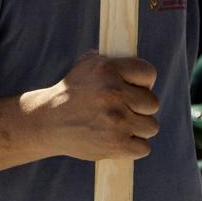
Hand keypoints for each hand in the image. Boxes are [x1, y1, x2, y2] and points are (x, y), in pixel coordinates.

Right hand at [37, 53, 159, 162]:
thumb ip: (111, 60)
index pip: (149, 73)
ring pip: (151, 126)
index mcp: (108, 69)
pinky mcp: (116, 145)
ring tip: (121, 125)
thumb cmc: (71, 93)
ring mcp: (116, 121)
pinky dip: (133, 146)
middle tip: (126, 109)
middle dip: (141, 107)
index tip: (135, 88)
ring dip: (139, 128)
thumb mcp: (85, 66)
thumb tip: (130, 53)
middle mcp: (113, 93)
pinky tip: (120, 140)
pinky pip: (144, 147)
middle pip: (153, 103)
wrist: (48, 123)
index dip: (144, 82)